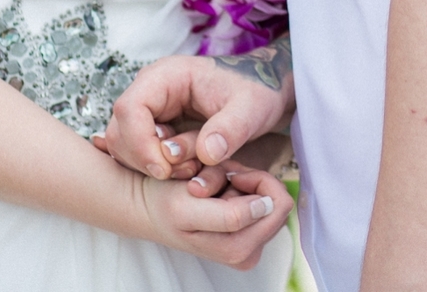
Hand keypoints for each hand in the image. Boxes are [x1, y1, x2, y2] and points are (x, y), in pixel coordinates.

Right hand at [102, 39, 292, 178]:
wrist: (265, 91)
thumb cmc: (258, 91)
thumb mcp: (252, 108)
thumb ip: (230, 128)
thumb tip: (205, 153)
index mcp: (167, 75)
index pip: (130, 108)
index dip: (139, 142)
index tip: (164, 170)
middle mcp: (151, 90)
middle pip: (121, 130)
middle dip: (146, 159)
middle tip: (185, 172)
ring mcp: (151, 110)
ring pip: (126, 146)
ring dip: (152, 166)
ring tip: (192, 170)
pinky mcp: (157, 128)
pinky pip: (141, 153)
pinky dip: (158, 168)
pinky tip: (188, 169)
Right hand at [139, 166, 291, 269]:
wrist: (150, 208)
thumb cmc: (166, 204)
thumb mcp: (188, 207)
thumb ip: (230, 214)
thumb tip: (267, 208)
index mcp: (238, 250)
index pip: (276, 204)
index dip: (254, 177)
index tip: (225, 174)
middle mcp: (247, 252)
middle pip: (276, 200)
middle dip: (250, 181)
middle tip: (221, 177)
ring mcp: (248, 244)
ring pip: (268, 197)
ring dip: (244, 182)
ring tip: (215, 184)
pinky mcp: (246, 233)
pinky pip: (260, 198)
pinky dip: (241, 186)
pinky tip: (218, 190)